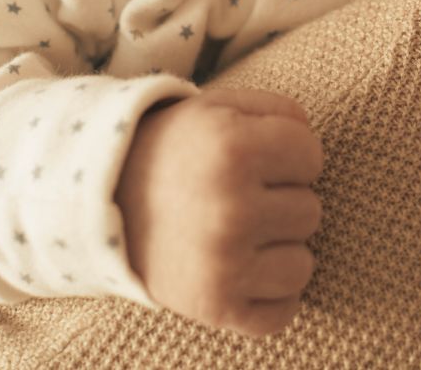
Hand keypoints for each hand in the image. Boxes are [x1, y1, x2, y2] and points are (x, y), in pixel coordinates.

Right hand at [114, 88, 323, 336]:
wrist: (106, 200)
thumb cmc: (179, 149)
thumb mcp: (221, 107)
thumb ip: (280, 111)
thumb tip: (313, 143)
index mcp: (234, 150)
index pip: (311, 156)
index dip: (291, 154)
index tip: (260, 158)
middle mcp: (231, 209)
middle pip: (310, 210)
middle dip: (282, 200)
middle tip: (241, 195)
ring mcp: (223, 264)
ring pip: (303, 264)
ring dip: (280, 249)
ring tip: (241, 232)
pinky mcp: (215, 307)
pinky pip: (283, 312)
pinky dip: (269, 296)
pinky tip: (244, 269)